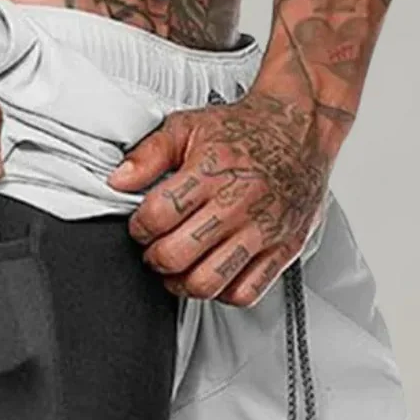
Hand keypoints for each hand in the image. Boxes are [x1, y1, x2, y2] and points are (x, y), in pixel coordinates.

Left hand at [108, 90, 333, 306]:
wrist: (300, 127)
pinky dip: (223, 293)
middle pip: (178, 255)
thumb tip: (119, 180)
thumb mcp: (189, 126)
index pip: (159, 216)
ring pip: (209, 282)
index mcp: (214, 171)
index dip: (140, 227)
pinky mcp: (284, 249)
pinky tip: (214, 274)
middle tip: (156, 249)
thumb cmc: (245, 130)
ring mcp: (263, 230)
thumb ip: (149, 153)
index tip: (142, 226)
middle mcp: (239, 203)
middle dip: (155, 258)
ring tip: (179, 269)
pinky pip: (246, 292)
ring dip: (182, 283)